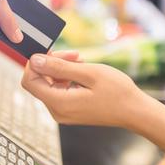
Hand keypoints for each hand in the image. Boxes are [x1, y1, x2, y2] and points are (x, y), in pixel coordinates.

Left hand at [21, 53, 146, 127]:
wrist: (135, 111)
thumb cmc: (118, 92)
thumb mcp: (88, 73)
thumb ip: (59, 67)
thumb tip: (34, 60)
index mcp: (60, 103)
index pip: (30, 81)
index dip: (35, 64)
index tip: (52, 52)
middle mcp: (57, 111)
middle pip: (39, 82)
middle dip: (51, 64)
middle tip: (74, 55)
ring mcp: (62, 113)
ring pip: (48, 84)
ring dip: (60, 69)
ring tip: (82, 62)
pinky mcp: (69, 110)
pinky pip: (58, 90)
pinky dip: (66, 78)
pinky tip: (81, 71)